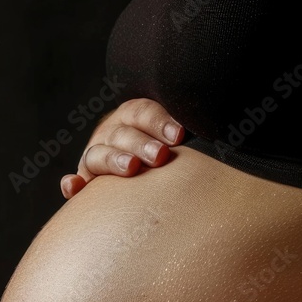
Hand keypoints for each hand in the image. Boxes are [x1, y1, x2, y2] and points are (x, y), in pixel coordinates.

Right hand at [61, 98, 184, 198]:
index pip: (142, 112)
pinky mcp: (87, 180)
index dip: (158, 121)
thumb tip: (228, 127)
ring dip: (113, 160)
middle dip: (140, 143)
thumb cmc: (172, 148)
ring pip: (98, 155)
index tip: (179, 135)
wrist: (148, 160)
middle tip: (160, 156)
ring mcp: (97, 156)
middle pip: (121, 134)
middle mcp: (112, 133)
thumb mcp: (178, 133)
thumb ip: (188, 129)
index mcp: (133, 115)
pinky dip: (72, 185)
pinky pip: (75, 183)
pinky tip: (74, 188)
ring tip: (131, 168)